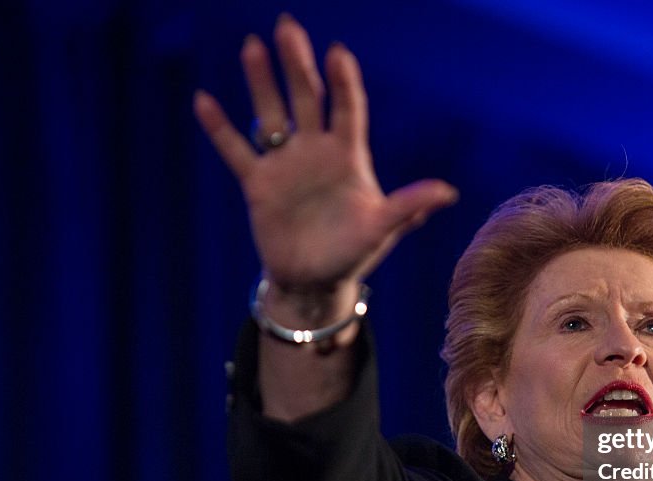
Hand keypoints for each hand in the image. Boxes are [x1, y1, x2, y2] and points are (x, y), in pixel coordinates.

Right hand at [194, 14, 457, 296]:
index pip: (347, 109)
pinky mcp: (258, 184)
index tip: (338, 53)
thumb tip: (448, 193)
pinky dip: (219, 128)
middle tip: (287, 26)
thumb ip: (409, 206)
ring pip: (271, 114)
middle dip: (298, 64)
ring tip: (252, 46)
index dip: (344, 82)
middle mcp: (315, 151)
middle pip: (306, 99)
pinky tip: (204, 100)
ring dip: (261, 82)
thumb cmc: (354, 253)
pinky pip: (236, 150)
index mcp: (348, 157)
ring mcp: (285, 164)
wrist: (316, 281)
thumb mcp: (382, 229)